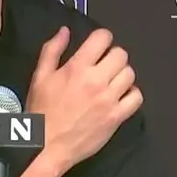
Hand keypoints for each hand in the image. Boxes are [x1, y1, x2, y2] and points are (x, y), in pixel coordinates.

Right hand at [26, 26, 142, 170]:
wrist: (47, 146)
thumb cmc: (41, 111)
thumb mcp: (39, 77)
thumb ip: (52, 50)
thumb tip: (65, 30)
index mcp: (77, 67)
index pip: (103, 38)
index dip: (102, 39)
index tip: (97, 48)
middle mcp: (96, 80)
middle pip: (121, 54)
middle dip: (112, 56)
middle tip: (103, 66)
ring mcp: (109, 99)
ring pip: (130, 74)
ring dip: (121, 74)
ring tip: (110, 82)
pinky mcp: (117, 116)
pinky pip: (136, 97)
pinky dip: (131, 94)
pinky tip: (120, 96)